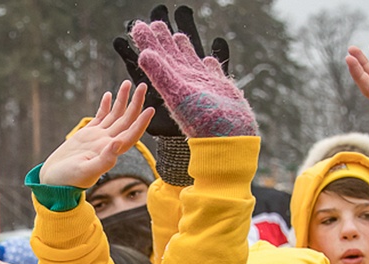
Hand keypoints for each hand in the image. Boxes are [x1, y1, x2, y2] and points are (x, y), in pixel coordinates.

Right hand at [39, 81, 153, 187]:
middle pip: (126, 121)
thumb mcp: (86, 171)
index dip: (141, 123)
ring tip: (128, 84)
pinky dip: (106, 106)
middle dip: (136, 104)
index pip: (131, 135)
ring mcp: (98, 138)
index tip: (150, 109)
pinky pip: (101, 118)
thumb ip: (104, 160)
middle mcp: (108, 143)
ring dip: (122, 100)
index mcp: (110, 152)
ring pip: (115, 116)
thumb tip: (118, 144)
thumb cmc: (69, 180)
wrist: (54, 182)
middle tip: (142, 86)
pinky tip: (109, 95)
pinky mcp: (87, 135)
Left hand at [131, 20, 255, 137]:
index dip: (147, 42)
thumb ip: (161, 74)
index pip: (156, 57)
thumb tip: (143, 53)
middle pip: (171, 56)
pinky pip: (214, 71)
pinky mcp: (221, 89)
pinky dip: (211, 63)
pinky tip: (210, 55)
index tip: (139, 25)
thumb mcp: (177, 94)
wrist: (229, 137)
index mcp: (173, 82)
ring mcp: (204, 85)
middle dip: (163, 39)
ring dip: (185, 47)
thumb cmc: (202, 120)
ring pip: (192, 61)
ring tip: (178, 34)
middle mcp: (186, 82)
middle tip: (156, 21)